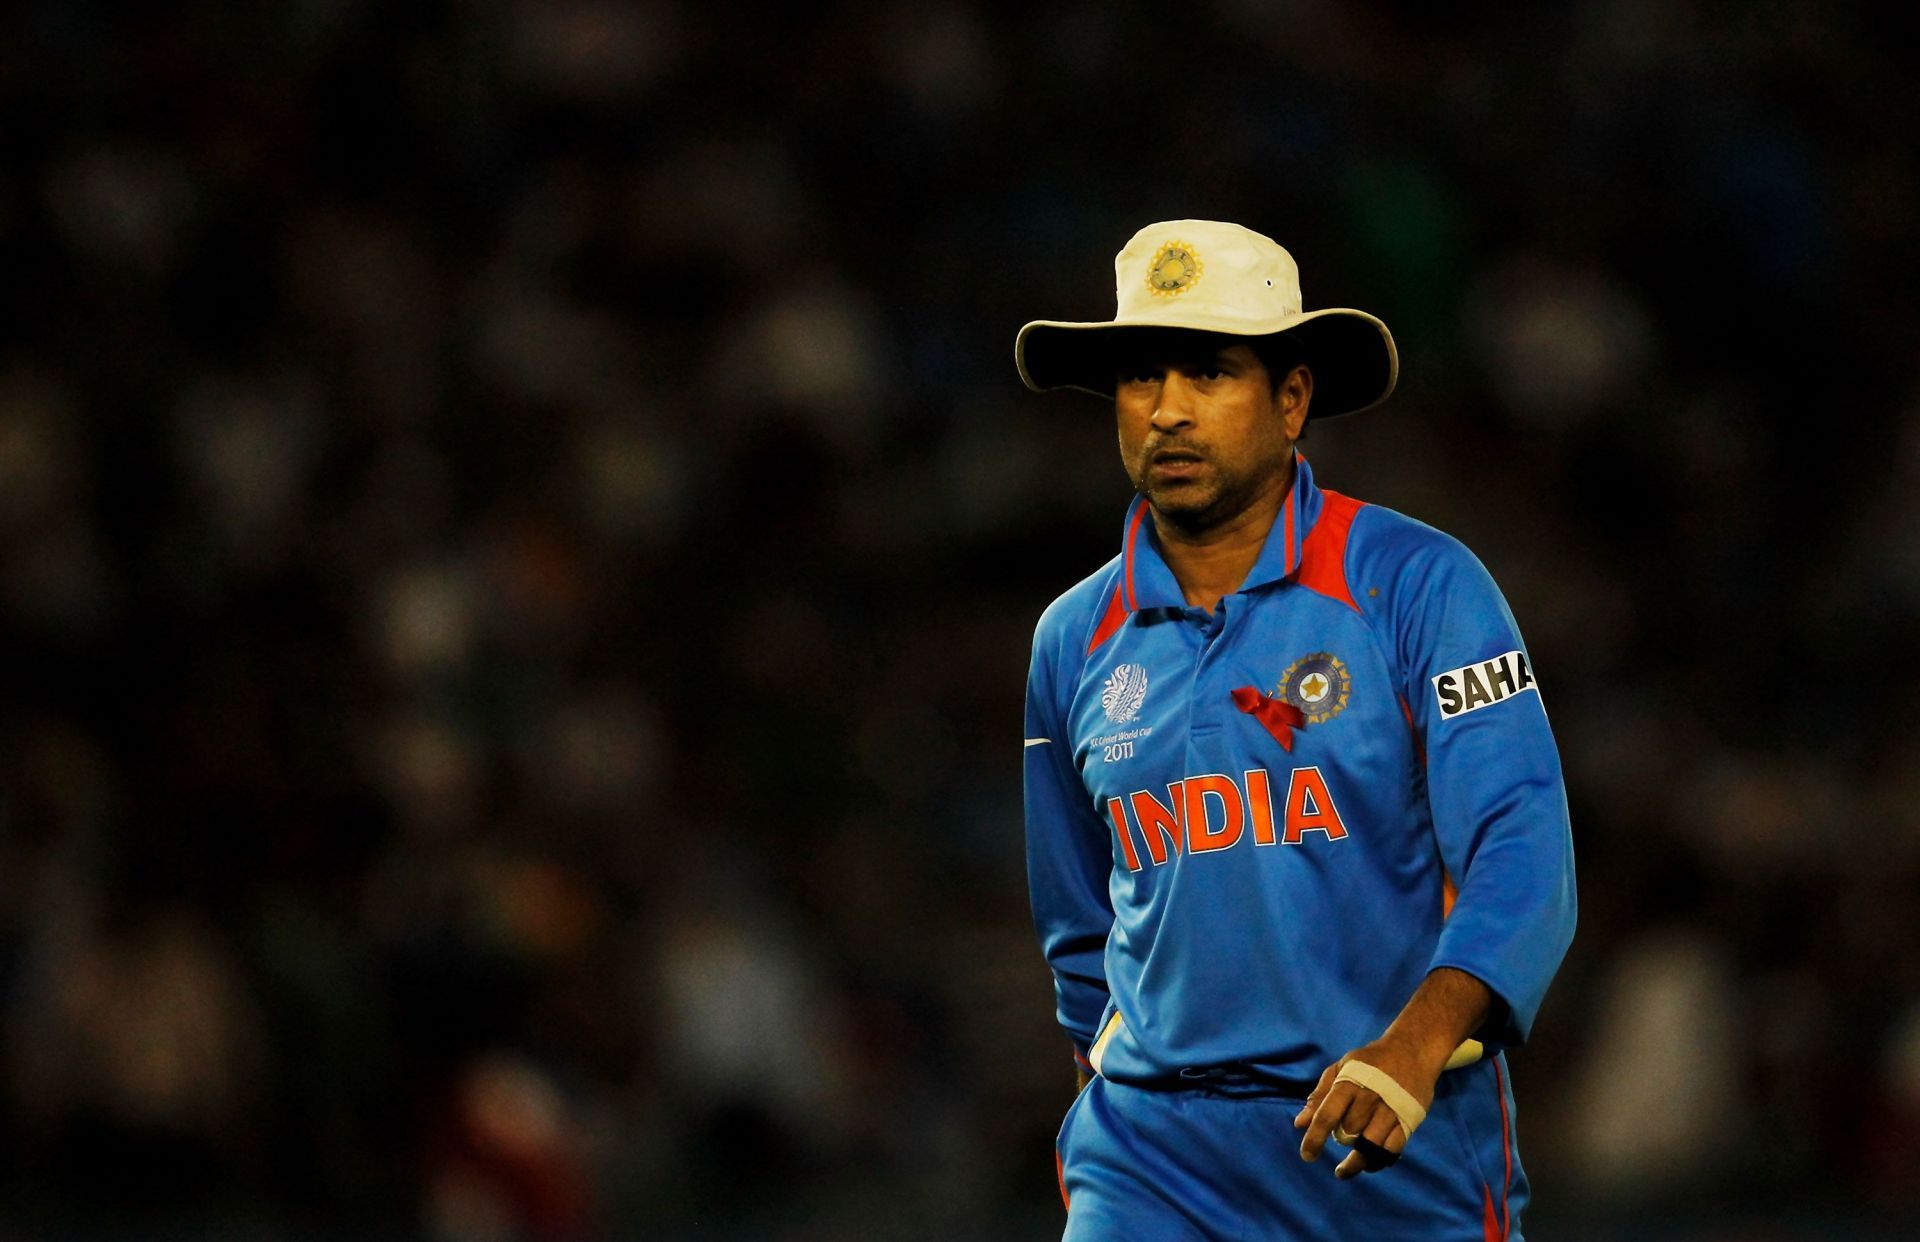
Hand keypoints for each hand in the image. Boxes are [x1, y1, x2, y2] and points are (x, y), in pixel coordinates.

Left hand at [1292, 1035, 1442, 1178]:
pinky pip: (1392, 1150)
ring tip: (1345, 1169)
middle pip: (1349, 1133)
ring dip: (1357, 1161)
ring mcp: (1391, 1110)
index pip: (1328, 1114)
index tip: (1307, 1156)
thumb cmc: (1370, 1061)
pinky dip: (1379, 1161)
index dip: (1315, 1137)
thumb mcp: (1341, 1068)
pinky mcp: (1409, 1120)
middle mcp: (1370, 1097)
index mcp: (1349, 1083)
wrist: (1412, 1050)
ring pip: (1371, 1146)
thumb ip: (1320, 1096)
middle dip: (1340, 1140)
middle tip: (1339, 1138)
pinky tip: (1368, 1164)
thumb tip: (1300, 1124)